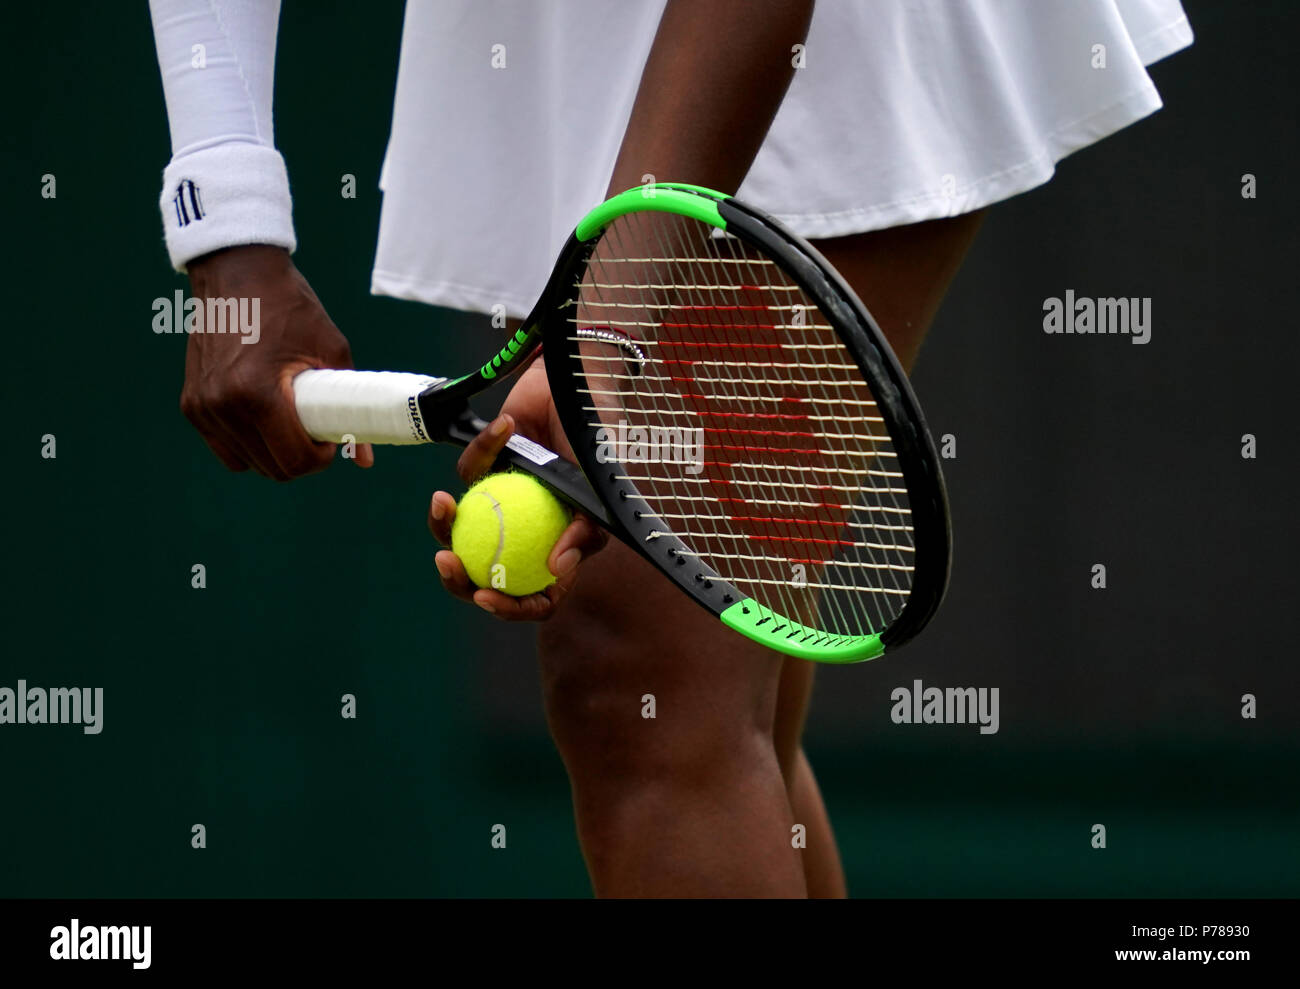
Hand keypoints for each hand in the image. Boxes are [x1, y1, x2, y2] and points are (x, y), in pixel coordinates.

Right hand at [181, 244, 373, 479]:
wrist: (236, 272)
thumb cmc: (290, 306)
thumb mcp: (331, 350)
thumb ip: (349, 404)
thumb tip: (365, 461)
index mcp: (256, 393)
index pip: (293, 461)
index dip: (321, 459)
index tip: (331, 439)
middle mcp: (222, 405)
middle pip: (272, 469)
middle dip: (301, 458)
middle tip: (315, 430)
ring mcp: (202, 407)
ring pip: (247, 463)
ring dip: (274, 453)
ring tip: (291, 421)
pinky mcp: (191, 405)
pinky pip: (225, 448)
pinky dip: (249, 445)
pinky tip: (266, 421)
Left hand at [426, 360, 606, 619]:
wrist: (577, 387)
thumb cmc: (598, 441)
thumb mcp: (600, 491)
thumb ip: (584, 530)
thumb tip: (558, 568)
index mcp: (559, 551)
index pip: (536, 598)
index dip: (510, 607)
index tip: (486, 596)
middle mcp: (527, 536)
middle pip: (488, 576)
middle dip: (460, 579)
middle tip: (447, 561)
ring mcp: (502, 509)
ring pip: (462, 534)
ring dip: (443, 524)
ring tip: (441, 504)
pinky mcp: (483, 475)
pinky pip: (469, 475)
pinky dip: (484, 450)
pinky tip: (505, 429)